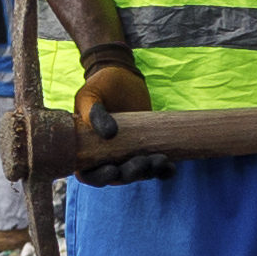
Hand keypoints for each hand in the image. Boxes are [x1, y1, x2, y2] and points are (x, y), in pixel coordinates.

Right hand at [60, 61, 160, 181]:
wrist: (123, 77)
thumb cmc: (100, 86)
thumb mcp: (90, 96)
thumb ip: (94, 113)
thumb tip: (108, 135)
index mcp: (86, 150)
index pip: (89, 175)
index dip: (100, 178)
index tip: (113, 169)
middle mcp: (106, 156)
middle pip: (116, 178)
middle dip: (130, 174)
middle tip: (141, 160)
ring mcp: (127, 154)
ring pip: (137, 174)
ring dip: (148, 172)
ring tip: (160, 159)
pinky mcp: (146, 149)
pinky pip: (155, 167)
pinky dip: (163, 171)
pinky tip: (170, 166)